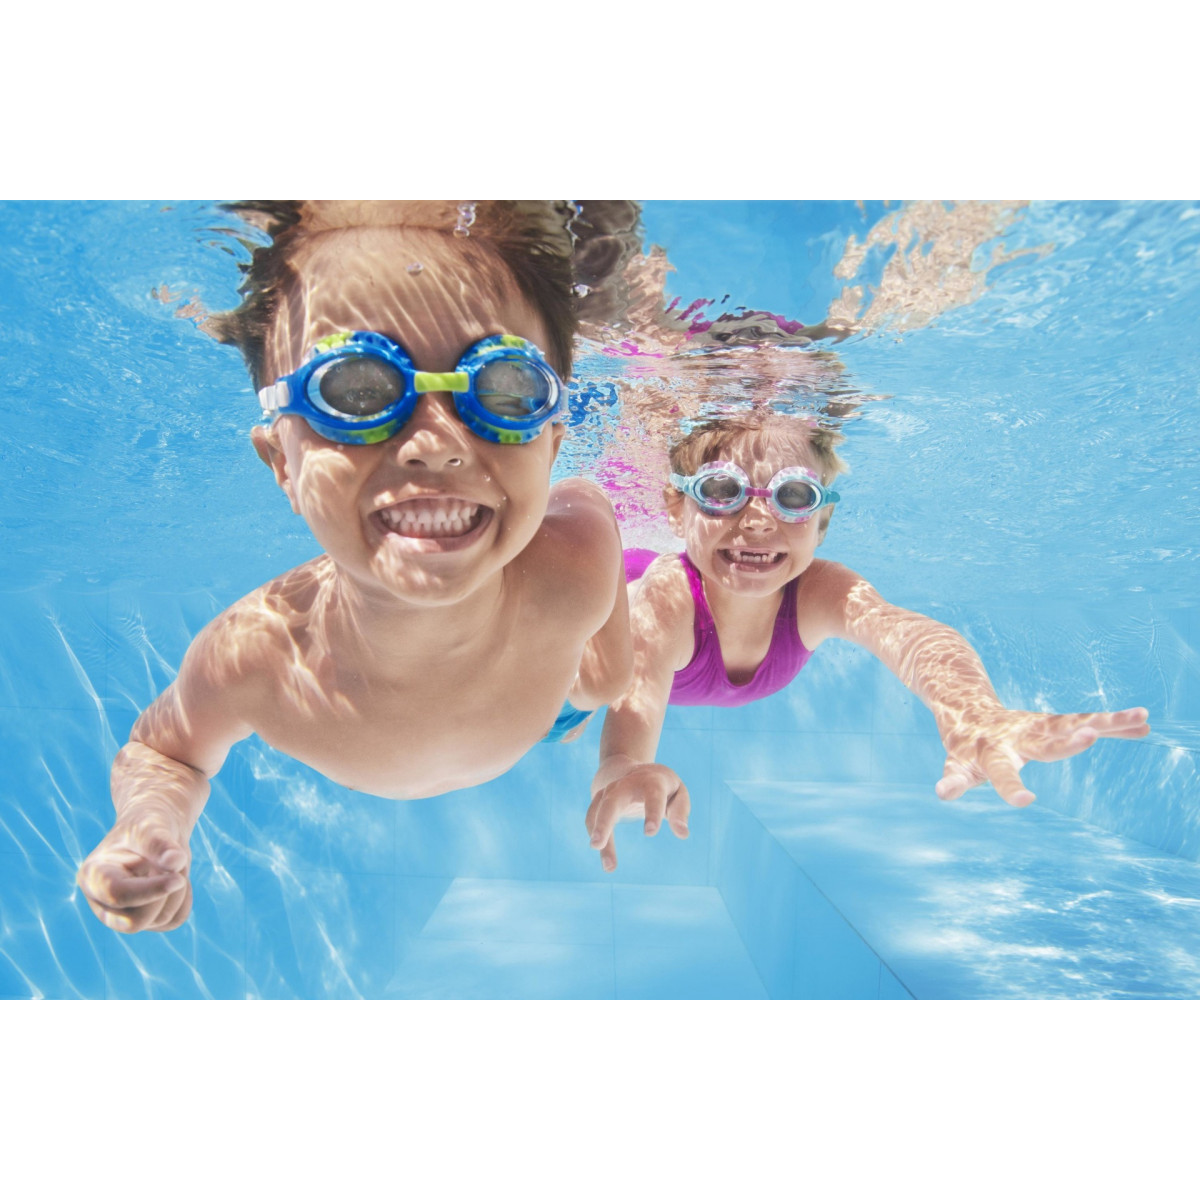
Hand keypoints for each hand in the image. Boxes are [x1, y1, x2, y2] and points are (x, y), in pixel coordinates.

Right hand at [76, 811, 192, 932]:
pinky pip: (174, 921)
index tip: (177, 879)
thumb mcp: (150, 826)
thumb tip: (176, 862)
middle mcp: (102, 902)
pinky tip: (178, 878)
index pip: (117, 895)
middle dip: (163, 895)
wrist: (159, 830)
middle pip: (134, 922)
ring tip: (174, 864)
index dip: (149, 890)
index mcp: (92, 876)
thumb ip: (160, 843)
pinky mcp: (145, 921)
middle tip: (176, 863)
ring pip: (160, 920)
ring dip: (178, 891)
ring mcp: (122, 915)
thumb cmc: (148, 824)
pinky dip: (184, 900)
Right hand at [586, 763, 689, 871]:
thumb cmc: (661, 787)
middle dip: (605, 821)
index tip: (650, 832)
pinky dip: (598, 841)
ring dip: (598, 836)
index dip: (652, 812)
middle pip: (612, 801)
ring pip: (597, 812)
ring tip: (608, 865)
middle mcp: (625, 785)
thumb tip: (682, 834)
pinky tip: (608, 863)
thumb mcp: (677, 793)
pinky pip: (592, 821)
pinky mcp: (598, 802)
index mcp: (651, 781)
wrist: (633, 770)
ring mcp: (608, 792)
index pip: (652, 795)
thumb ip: (680, 811)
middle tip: (598, 844)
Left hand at [935, 705, 1149, 806]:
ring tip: (1141, 719)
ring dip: (1107, 723)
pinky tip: (1143, 724)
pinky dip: (1112, 725)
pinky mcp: (1053, 722)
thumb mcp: (954, 765)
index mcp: (993, 752)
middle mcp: (1019, 737)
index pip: (1002, 773)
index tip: (1025, 802)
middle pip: (1046, 743)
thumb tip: (942, 792)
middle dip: (1068, 742)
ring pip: (1075, 724)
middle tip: (1090, 736)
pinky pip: (1086, 721)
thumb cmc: (963, 746)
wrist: (966, 703)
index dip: (1010, 787)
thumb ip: (953, 780)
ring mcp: (1038, 727)